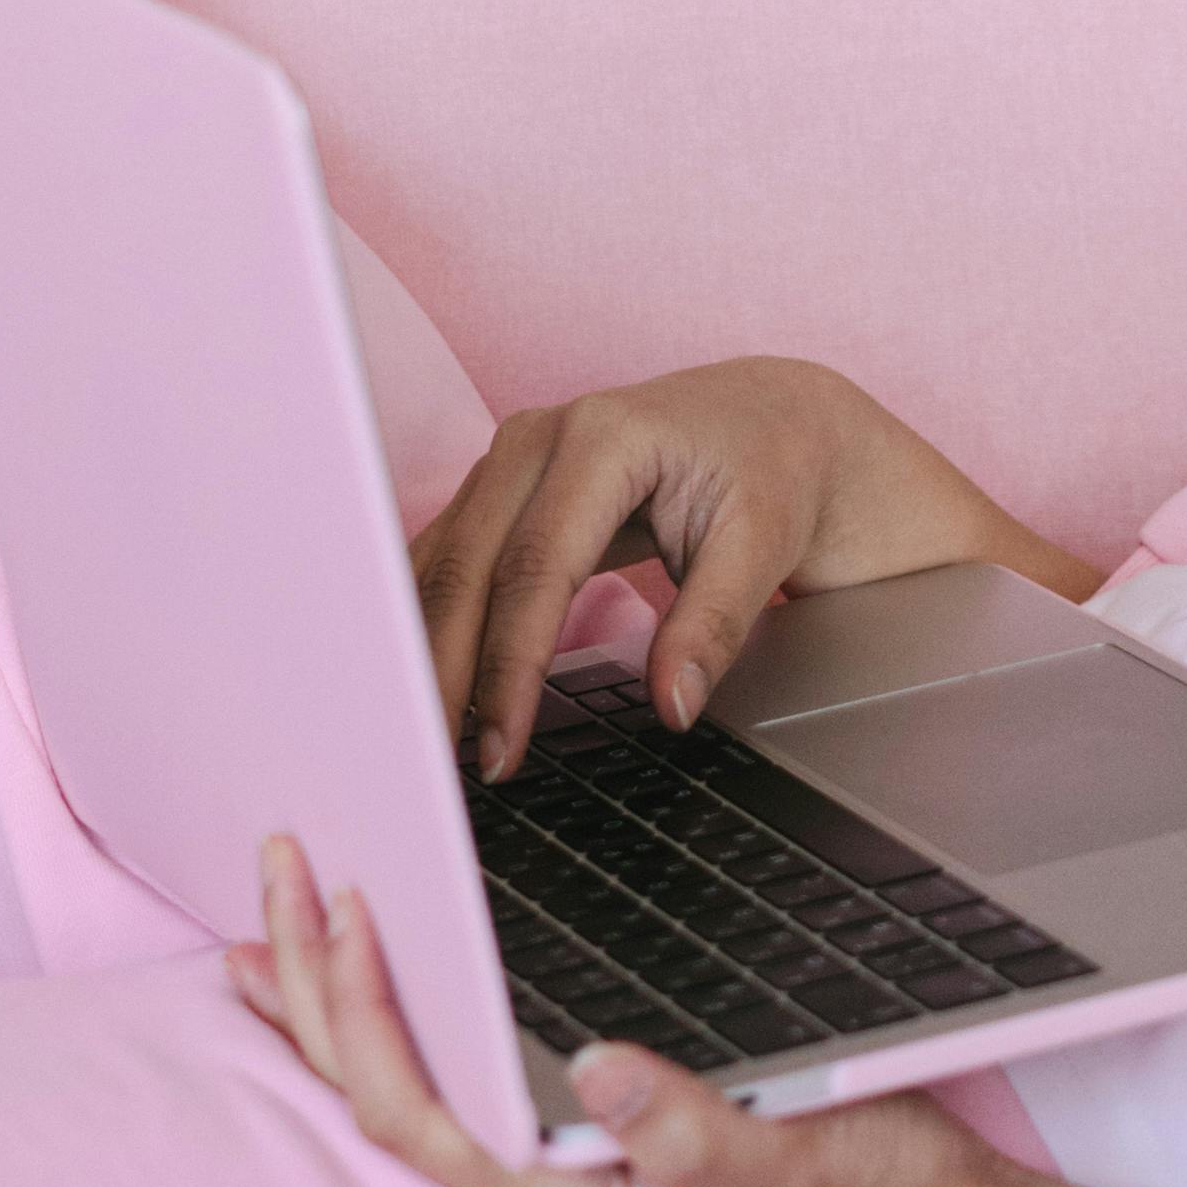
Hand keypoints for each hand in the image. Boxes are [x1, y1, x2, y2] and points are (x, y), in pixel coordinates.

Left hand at [233, 832, 1012, 1186]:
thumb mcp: (783, 1156)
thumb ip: (689, 1127)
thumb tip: (595, 1066)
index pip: (416, 1111)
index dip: (368, 1014)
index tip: (356, 904)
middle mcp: (531, 1178)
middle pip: (377, 1091)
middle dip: (313, 983)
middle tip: (281, 867)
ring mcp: (544, 1151)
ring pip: (400, 1078)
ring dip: (325, 999)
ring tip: (267, 924)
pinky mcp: (570, 1118)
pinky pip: (449, 1062)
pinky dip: (391, 1007)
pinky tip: (378, 965)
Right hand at [412, 352, 1087, 779]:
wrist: (770, 418)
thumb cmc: (771, 473)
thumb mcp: (763, 541)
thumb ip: (714, 623)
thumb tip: (672, 706)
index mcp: (605, 438)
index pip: (537, 568)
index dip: (511, 667)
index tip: (500, 747)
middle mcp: (540, 437)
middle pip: (467, 566)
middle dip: (444, 672)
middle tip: (435, 767)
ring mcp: (510, 457)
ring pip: (441, 563)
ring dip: (421, 653)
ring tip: (417, 742)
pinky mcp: (499, 486)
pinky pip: (445, 557)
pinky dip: (426, 622)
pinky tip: (415, 683)